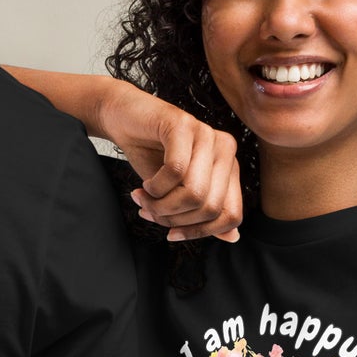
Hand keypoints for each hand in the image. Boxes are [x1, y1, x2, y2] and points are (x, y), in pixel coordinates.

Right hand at [93, 80, 241, 242]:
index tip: (171, 234)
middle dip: (174, 219)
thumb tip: (233, 238)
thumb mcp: (177, 191)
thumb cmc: (151, 155)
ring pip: (194, 193)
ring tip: (144, 199)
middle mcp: (225, 150)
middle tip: (150, 212)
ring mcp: (207, 134)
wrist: (124, 119)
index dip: (201, 232)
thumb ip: (204, 213)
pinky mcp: (184, 125)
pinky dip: (155, 186)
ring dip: (161, 205)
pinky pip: (175, 171)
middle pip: (210, 208)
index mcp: (229, 167)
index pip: (231, 215)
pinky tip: (145, 184)